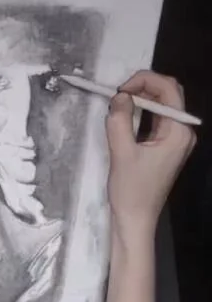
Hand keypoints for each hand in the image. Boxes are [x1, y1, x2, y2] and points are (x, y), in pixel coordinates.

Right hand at [106, 71, 195, 237]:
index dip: (144, 81)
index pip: (169, 89)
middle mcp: (183, 132)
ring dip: (141, 99)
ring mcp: (176, 140)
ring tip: (118, 105)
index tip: (119, 90)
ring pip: (162, 105)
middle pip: (168, 94)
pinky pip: (157, 120)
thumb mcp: (121, 153)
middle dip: (143, 87)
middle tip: (118, 96)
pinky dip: (141, 113)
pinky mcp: (166, 147)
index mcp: (179, 132)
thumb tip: (119, 96)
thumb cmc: (131, 191)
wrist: (135, 220)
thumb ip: (119, 120)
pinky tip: (125, 118)